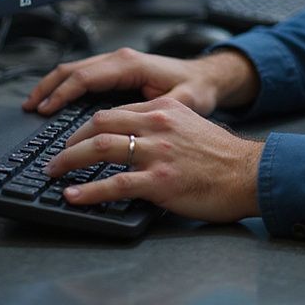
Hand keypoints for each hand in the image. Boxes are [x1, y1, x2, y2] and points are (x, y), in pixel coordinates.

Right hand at [22, 47, 258, 116]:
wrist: (209, 79)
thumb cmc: (198, 89)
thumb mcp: (181, 102)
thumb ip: (154, 109)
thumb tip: (126, 120)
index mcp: (131, 64)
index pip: (86, 76)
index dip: (62, 94)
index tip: (45, 110)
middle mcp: (121, 59)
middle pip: (73, 69)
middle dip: (48, 87)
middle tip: (29, 108)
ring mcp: (119, 63)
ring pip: (76, 69)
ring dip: (53, 85)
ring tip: (35, 104)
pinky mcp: (119, 71)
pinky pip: (85, 75)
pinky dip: (66, 86)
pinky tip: (56, 100)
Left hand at [46, 96, 262, 222]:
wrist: (250, 174)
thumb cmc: (223, 156)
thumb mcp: (191, 125)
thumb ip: (162, 126)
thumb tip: (134, 137)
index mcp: (164, 109)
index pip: (115, 111)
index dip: (88, 126)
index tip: (74, 138)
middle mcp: (157, 124)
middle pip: (100, 124)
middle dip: (70, 140)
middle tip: (55, 156)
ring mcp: (157, 152)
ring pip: (101, 148)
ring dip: (69, 161)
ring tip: (54, 172)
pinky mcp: (160, 181)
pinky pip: (114, 184)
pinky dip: (88, 190)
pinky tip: (73, 196)